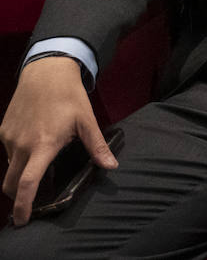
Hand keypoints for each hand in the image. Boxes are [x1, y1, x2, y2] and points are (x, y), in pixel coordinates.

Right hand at [0, 57, 116, 225]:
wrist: (46, 71)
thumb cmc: (69, 96)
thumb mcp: (87, 121)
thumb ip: (97, 146)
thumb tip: (111, 167)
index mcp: (43, 145)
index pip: (27, 183)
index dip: (23, 205)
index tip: (23, 220)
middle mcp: (21, 145)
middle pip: (11, 183)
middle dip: (17, 198)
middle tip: (29, 203)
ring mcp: (9, 138)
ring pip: (10, 167)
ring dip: (19, 175)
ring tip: (38, 170)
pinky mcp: (3, 131)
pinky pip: (7, 152)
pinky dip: (17, 158)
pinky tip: (33, 148)